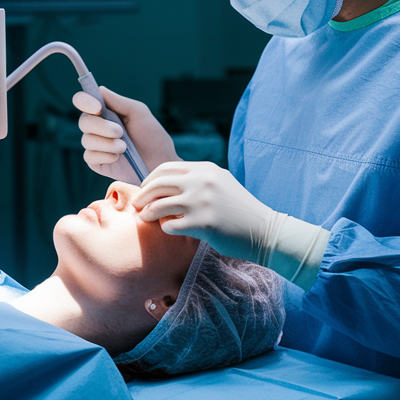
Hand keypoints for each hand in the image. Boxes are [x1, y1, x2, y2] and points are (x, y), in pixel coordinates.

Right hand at [72, 86, 179, 180]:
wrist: (159, 162)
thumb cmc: (151, 135)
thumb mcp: (138, 112)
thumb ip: (118, 101)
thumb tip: (99, 89)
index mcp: (105, 111)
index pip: (83, 101)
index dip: (84, 101)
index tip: (98, 107)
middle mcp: (97, 127)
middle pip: (84, 121)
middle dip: (101, 126)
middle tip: (120, 132)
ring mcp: (96, 145)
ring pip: (86, 140)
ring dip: (106, 143)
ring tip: (124, 147)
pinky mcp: (96, 162)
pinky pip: (89, 156)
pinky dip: (104, 156)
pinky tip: (117, 157)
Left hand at [132, 161, 274, 262]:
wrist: (264, 229)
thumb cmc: (239, 209)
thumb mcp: (220, 182)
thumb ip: (196, 179)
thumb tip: (163, 184)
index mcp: (205, 168)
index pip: (166, 168)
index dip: (150, 179)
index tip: (144, 190)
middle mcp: (202, 181)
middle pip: (158, 184)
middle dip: (142, 195)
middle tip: (136, 205)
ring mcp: (202, 201)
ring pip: (159, 205)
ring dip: (147, 213)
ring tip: (144, 218)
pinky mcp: (203, 223)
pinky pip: (170, 225)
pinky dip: (165, 228)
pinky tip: (169, 230)